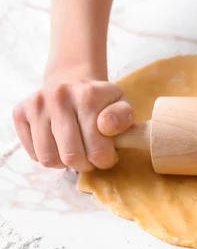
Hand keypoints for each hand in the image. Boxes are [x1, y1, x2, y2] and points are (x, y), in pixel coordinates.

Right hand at [13, 73, 133, 171]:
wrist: (71, 83)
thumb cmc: (100, 102)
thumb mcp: (121, 105)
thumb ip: (123, 117)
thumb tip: (105, 126)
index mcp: (88, 96)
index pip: (97, 149)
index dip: (105, 160)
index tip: (108, 156)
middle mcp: (59, 97)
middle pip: (71, 156)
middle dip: (85, 165)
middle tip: (91, 159)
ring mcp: (36, 104)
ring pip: (49, 158)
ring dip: (65, 164)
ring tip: (76, 152)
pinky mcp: (20, 112)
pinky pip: (34, 154)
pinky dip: (49, 157)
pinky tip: (59, 145)